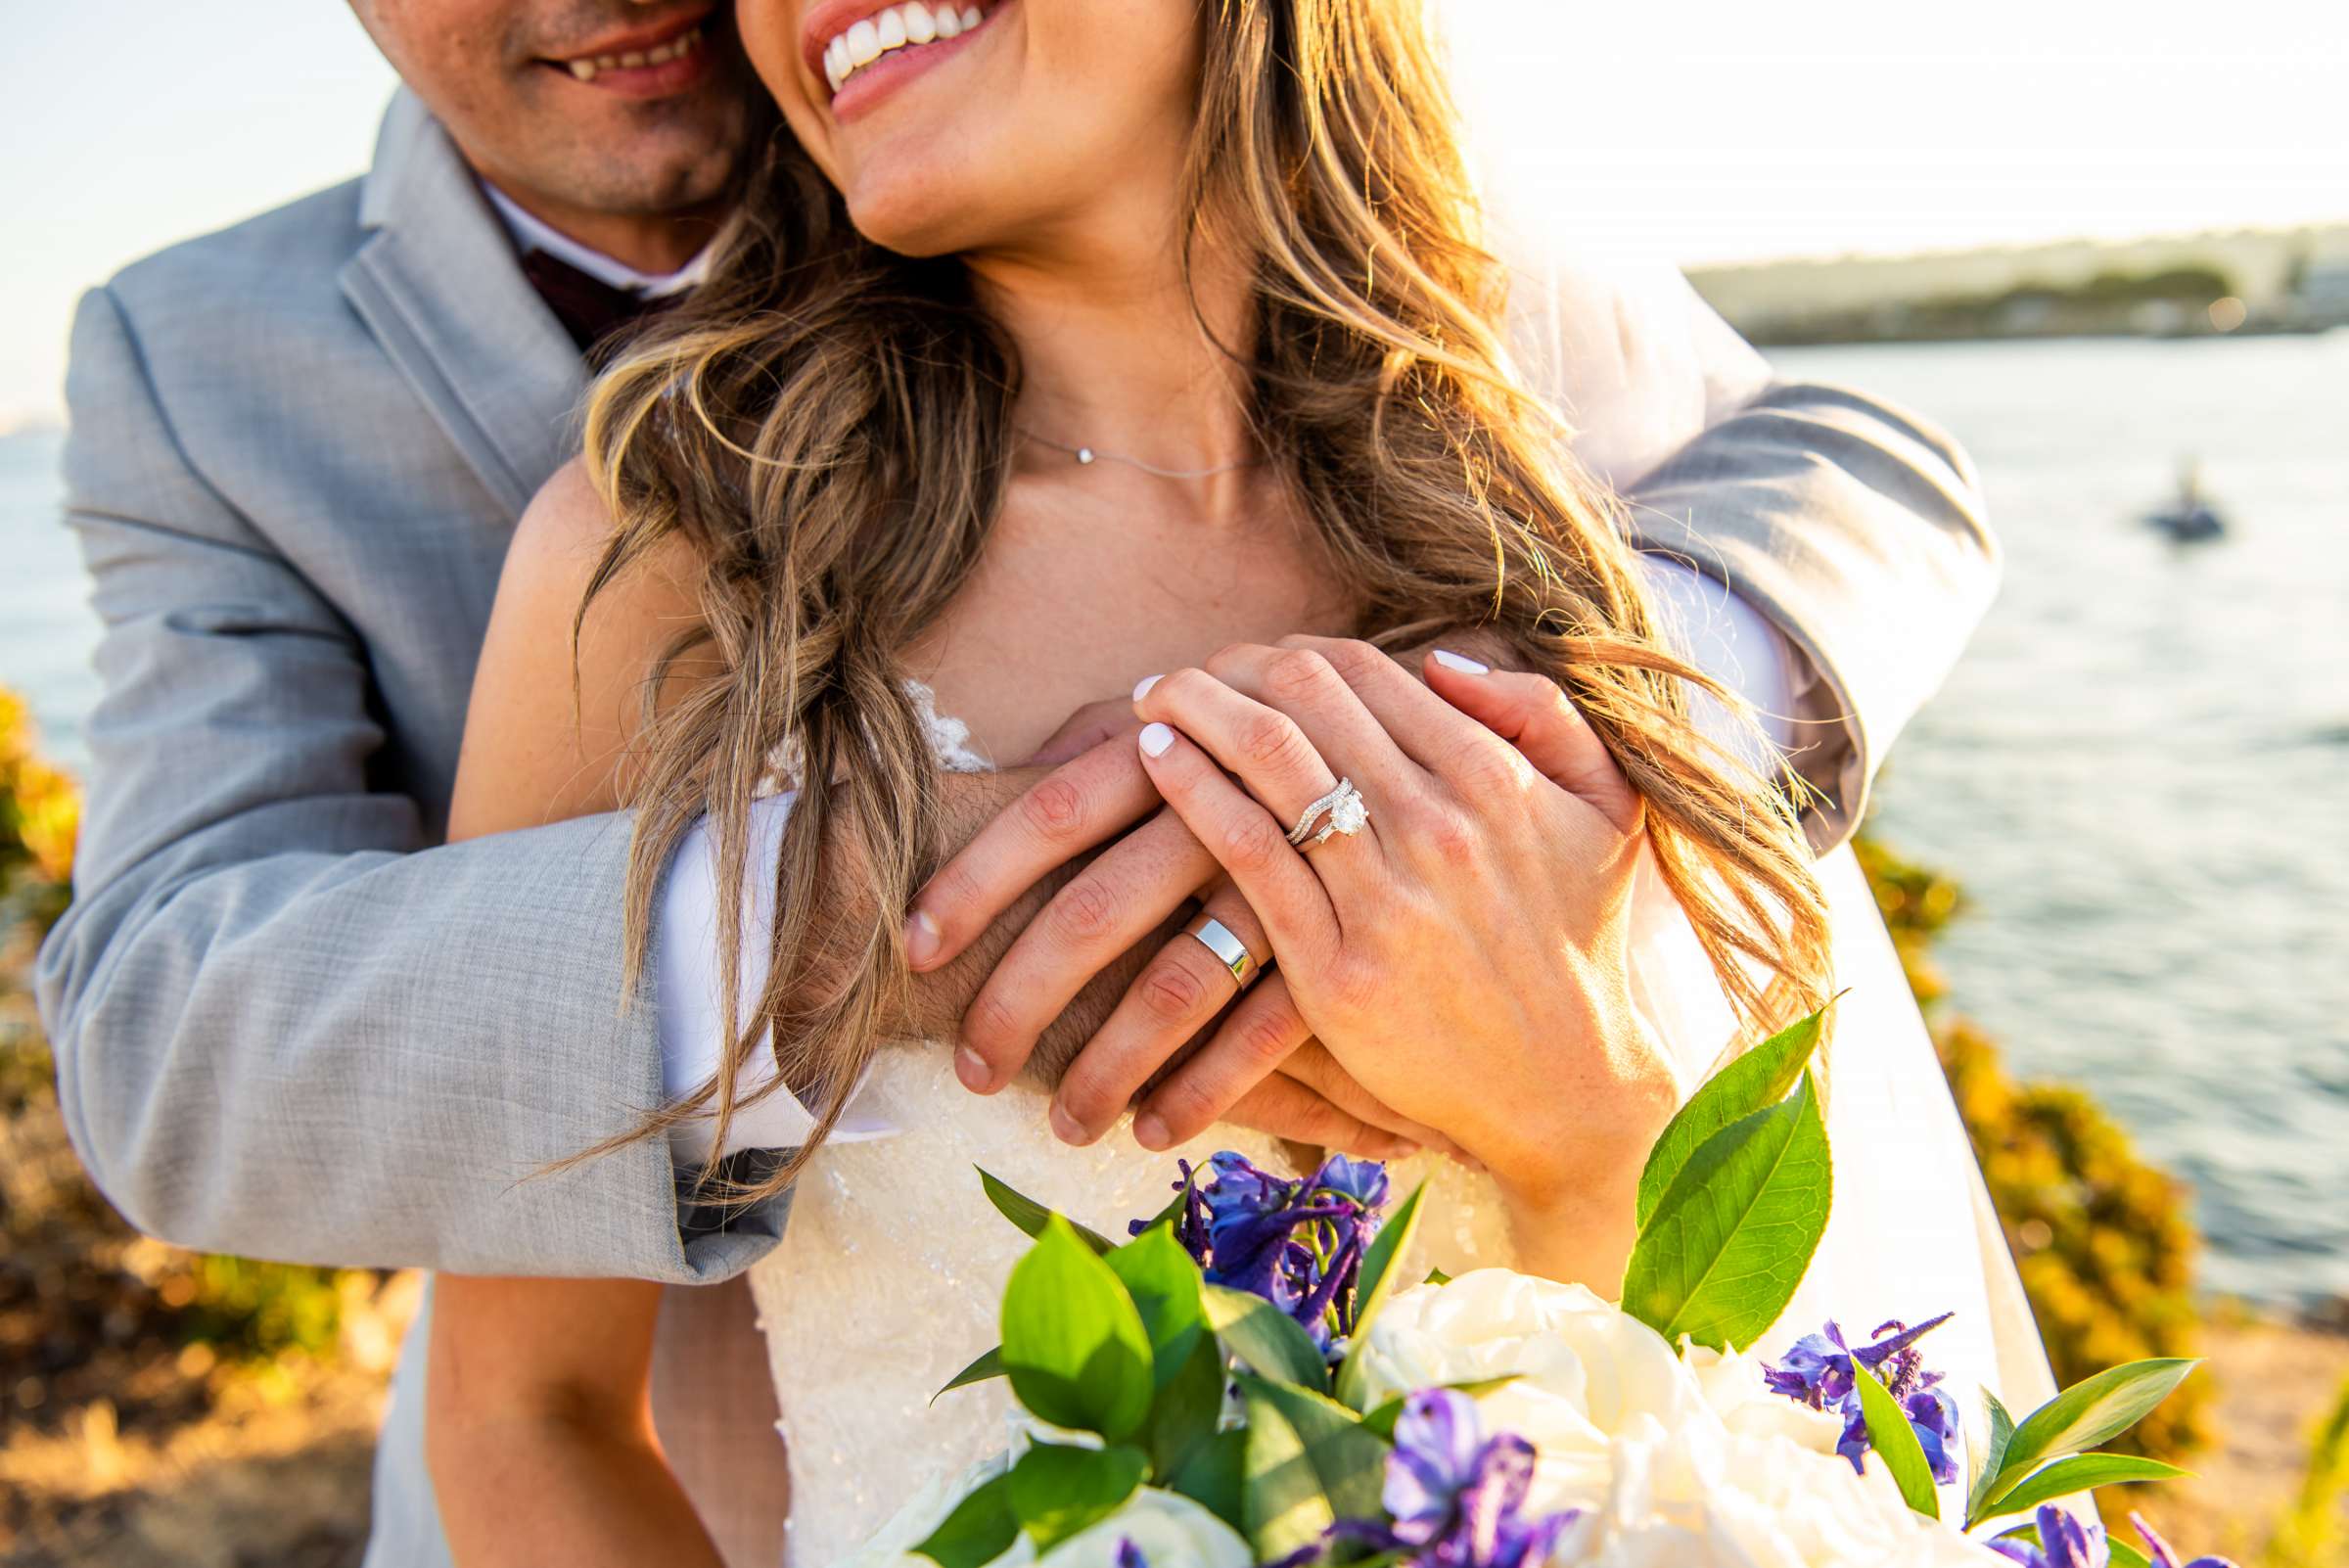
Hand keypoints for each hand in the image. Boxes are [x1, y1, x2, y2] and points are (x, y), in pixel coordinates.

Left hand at [910, 700, 1437, 1157]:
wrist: (1489, 802)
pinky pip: (1250, 1039)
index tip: (914, 944)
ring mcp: (1292, 891)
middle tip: (971, 1063)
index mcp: (1187, 746)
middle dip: (1016, 995)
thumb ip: (1153, 731)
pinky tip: (1153, 1129)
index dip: (973, 877)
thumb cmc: (1337, 749)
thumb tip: (1063, 742)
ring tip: (1060, 1125)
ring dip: (1098, 1066)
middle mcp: (1231, 812)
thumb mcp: (1233, 718)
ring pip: (1165, 988)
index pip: (1052, 808)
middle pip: (1092, 909)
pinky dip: (1195, 1089)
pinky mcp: (1344, 965)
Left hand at [1127, 636, 1677, 1284]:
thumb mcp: (1605, 810)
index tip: (1253, 660)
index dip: (1293, 650)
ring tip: (1153, 695)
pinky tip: (1153, 755)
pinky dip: (1190, 787)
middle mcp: (1437, 824)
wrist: (1568, 1088)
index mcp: (1493, 777)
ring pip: (1267, 756)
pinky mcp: (1335, 967)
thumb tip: (1441, 658)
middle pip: (1304, 695)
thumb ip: (1541, 714)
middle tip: (1187, 673)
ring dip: (1195, 706)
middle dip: (1232, 666)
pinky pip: (1247, 848)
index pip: (1364, 670)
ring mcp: (1384, 895)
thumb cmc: (1581, 942)